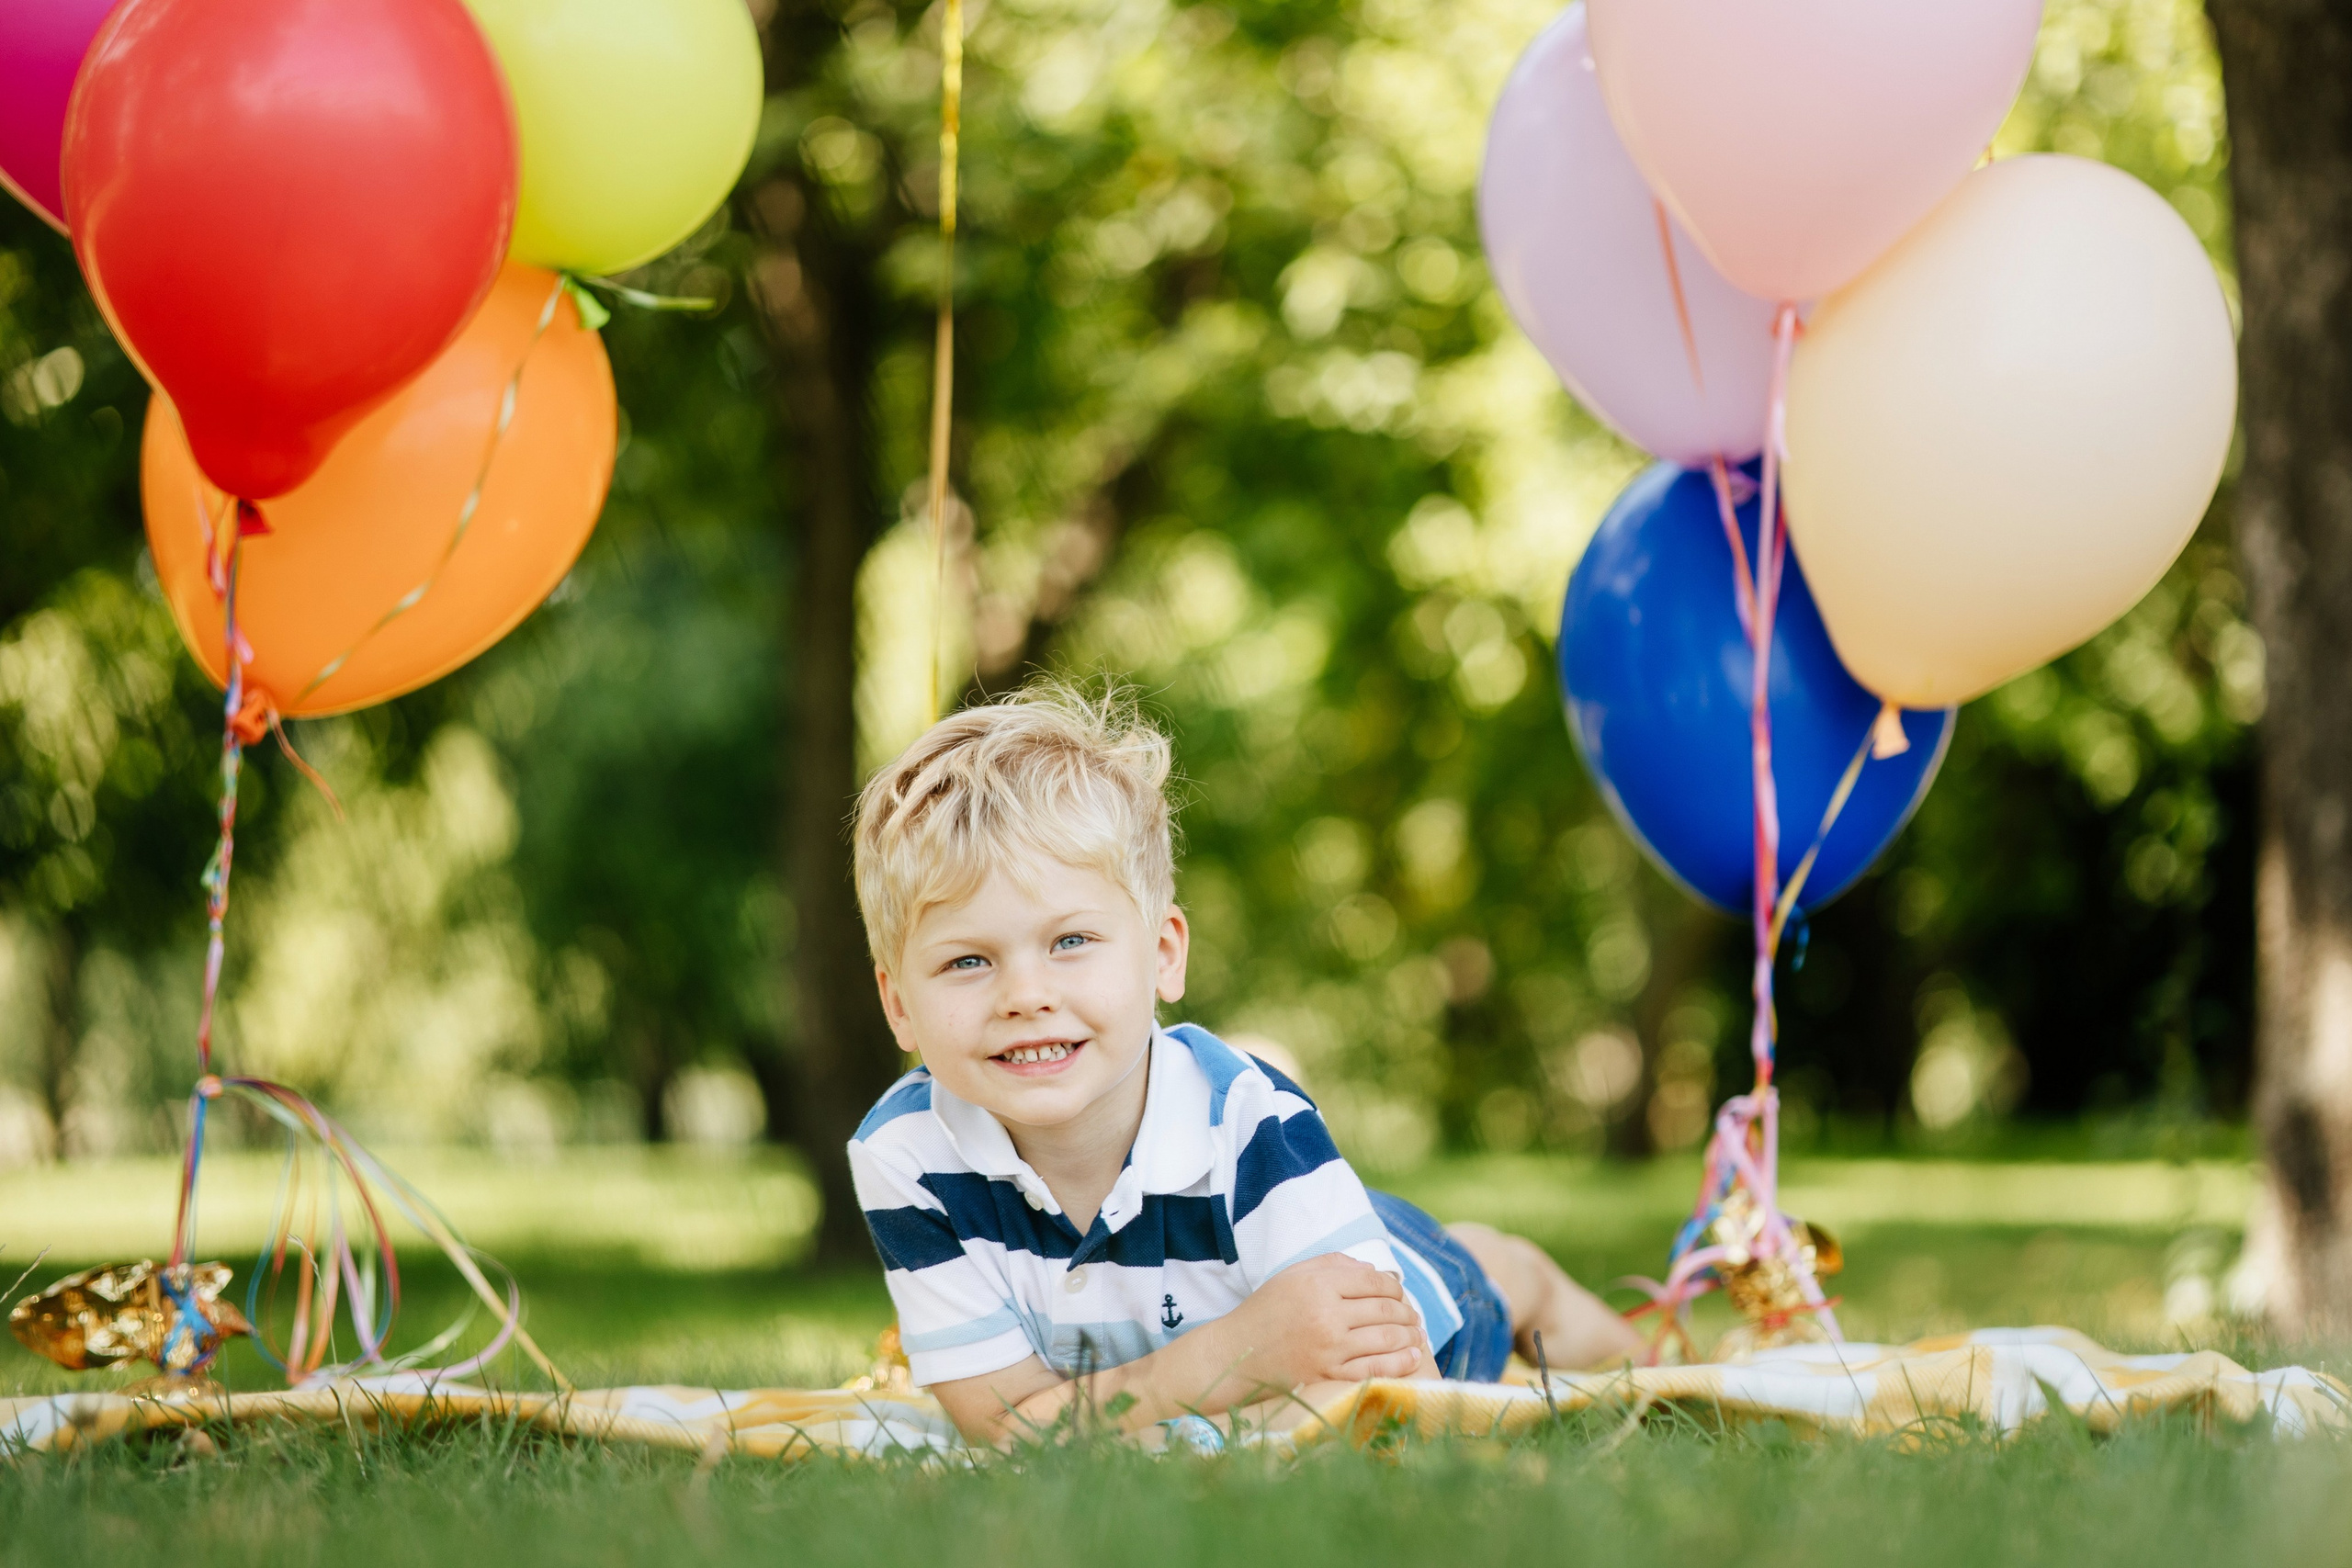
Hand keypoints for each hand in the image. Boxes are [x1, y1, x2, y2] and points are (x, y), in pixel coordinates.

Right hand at [1217, 1253, 1427, 1390]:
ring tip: (1417, 1335)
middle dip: (1407, 1311)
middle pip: (1384, 1308)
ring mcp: (1329, 1348)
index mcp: (1318, 1284)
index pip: (1372, 1280)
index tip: (1399, 1292)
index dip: (1393, 1285)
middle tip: (1414, 1316)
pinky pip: (1375, 1368)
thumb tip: (1372, 1269)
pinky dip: (1400, 1362)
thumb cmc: (1265, 1310)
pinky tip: (1412, 1357)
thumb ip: (1332, 1264)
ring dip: (1409, 1335)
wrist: (1237, 1354)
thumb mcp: (1293, 1275)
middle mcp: (1326, 1315)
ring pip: (1385, 1338)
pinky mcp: (1328, 1375)